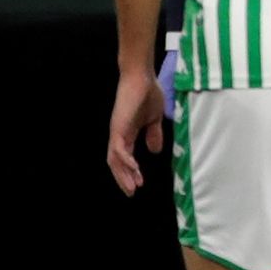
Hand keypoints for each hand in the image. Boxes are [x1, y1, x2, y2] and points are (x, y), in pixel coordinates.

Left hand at [107, 69, 165, 195]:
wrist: (141, 77)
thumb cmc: (148, 94)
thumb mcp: (154, 119)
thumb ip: (153, 134)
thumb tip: (155, 151)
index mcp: (127, 134)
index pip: (125, 157)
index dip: (130, 172)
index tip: (139, 185)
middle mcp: (118, 135)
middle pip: (117, 162)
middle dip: (124, 178)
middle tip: (131, 193)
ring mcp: (117, 132)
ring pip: (115, 159)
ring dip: (124, 174)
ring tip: (132, 186)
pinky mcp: (118, 127)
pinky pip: (118, 149)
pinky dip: (126, 160)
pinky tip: (134, 168)